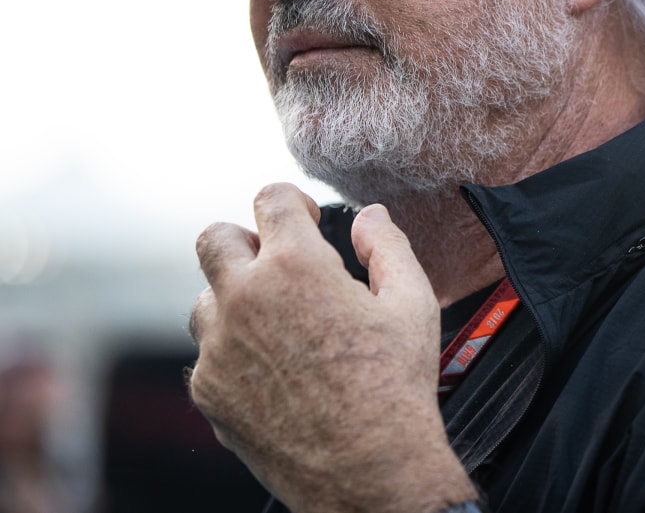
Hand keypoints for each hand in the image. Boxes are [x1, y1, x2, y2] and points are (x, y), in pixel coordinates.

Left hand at [188, 183, 477, 512]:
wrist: (367, 470)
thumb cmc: (395, 387)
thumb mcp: (412, 303)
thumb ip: (387, 246)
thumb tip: (370, 217)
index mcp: (296, 267)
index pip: (269, 198)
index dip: (291, 203)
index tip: (306, 222)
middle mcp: (245, 299)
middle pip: (216, 238)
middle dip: (248, 240)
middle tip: (282, 266)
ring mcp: (218, 347)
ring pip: (206, 297)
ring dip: (236, 298)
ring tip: (282, 324)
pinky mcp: (208, 390)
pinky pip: (207, 352)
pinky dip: (234, 350)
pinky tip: (276, 368)